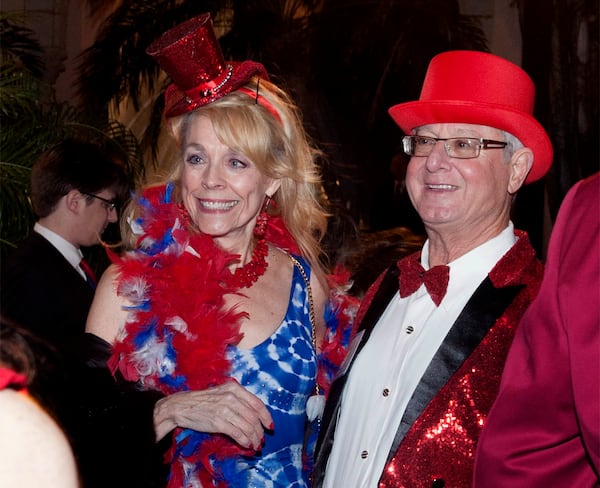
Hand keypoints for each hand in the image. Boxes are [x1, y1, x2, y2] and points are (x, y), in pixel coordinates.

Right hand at [153, 379, 272, 449]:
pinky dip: (245, 441)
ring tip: (255, 444)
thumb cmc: (204, 400)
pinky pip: (237, 433)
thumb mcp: (223, 393)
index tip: (270, 426)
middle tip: (261, 439)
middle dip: (260, 431)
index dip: (266, 416)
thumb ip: (238, 400)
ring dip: (254, 438)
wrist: (182, 406)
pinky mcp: (218, 422)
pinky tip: (247, 444)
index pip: (257, 403)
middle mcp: (231, 397)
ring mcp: (224, 409)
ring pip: (247, 426)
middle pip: (254, 417)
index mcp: (234, 388)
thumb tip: (256, 416)